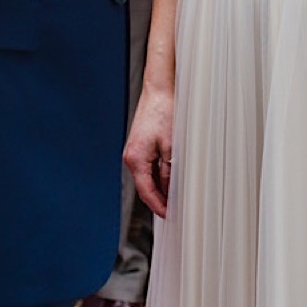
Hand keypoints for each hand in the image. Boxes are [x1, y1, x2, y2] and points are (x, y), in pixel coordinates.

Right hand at [123, 81, 175, 218]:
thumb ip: (169, 172)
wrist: (159, 90)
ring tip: (175, 196)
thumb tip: (171, 190)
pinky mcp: (139, 145)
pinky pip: (147, 167)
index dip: (159, 206)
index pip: (146, 193)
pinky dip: (157, 174)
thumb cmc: (165, 112)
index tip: (169, 216)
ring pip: (147, 177)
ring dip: (160, 187)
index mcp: (135, 160)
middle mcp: (130, 157)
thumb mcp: (172, 147)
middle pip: (145, 187)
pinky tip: (169, 177)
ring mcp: (133, 151)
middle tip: (175, 210)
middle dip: (159, 199)